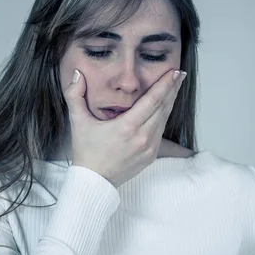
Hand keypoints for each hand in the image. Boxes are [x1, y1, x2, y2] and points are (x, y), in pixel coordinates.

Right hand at [62, 68, 186, 187]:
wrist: (94, 181)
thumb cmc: (86, 151)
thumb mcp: (78, 122)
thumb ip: (74, 96)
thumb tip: (76, 73)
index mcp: (127, 127)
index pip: (153, 100)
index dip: (165, 85)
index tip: (174, 72)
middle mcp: (142, 137)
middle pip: (163, 107)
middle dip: (172, 89)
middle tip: (179, 74)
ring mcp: (149, 148)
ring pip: (164, 119)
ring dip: (170, 102)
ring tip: (174, 87)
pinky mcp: (152, 155)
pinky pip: (160, 131)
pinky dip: (163, 117)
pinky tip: (164, 108)